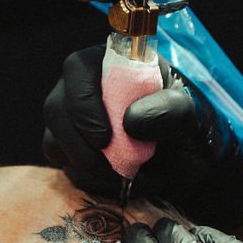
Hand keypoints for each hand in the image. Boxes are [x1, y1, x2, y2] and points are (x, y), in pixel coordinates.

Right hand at [42, 46, 242, 227]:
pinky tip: (117, 179)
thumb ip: (168, 110)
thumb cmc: (186, 125)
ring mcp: (71, 120)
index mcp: (108, 63)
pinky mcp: (70, 150)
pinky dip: (89, 179)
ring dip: (87, 166)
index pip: (76, 70)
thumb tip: (130, 121)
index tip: (104, 138)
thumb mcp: (189, 115)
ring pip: (53, 142)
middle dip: (81, 145)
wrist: (186, 155)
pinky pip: (63, 166)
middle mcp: (82, 88)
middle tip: (115, 167)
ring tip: (126, 173)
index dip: (83, 105)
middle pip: (56, 110)